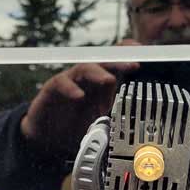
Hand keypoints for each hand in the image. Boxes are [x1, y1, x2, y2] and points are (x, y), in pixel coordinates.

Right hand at [21, 60, 139, 152]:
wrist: (46, 137)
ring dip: (98, 73)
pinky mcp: (52, 88)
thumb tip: (133, 121)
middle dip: (119, 61)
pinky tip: (79, 96)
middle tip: (134, 65)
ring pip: (84, 68)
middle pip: (103, 62)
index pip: (114, 63)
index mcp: (99, 83)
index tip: (143, 53)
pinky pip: (61, 82)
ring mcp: (69, 81)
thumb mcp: (99, 121)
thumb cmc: (73, 125)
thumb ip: (113, 116)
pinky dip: (71, 88)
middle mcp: (85, 78)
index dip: (127, 54)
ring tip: (109, 80)